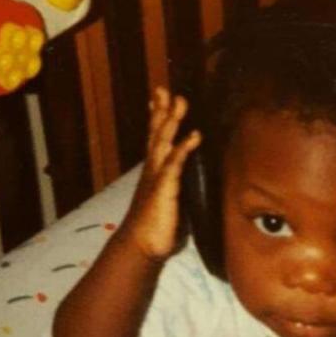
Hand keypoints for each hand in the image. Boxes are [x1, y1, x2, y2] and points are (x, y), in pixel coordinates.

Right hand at [120, 87, 200, 260]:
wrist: (141, 246)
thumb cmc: (157, 225)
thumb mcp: (170, 200)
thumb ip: (176, 185)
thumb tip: (187, 178)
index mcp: (155, 171)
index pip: (155, 138)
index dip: (157, 117)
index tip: (159, 97)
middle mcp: (153, 170)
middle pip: (157, 134)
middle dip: (162, 111)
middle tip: (164, 89)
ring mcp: (157, 178)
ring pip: (163, 143)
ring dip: (171, 121)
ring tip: (179, 101)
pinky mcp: (164, 189)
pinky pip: (175, 164)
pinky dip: (183, 148)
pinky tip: (194, 136)